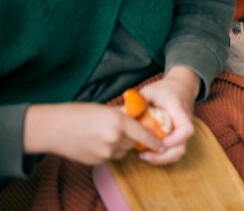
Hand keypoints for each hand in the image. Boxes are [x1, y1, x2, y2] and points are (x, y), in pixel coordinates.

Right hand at [23, 103, 162, 164]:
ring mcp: (106, 152)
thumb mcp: (104, 108)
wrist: (53, 128)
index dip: (155, 140)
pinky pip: (110, 157)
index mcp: (119, 122)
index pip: (144, 134)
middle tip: (121, 129)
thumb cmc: (77, 113)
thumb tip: (136, 116)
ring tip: (103, 134)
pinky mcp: (97, 161)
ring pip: (122, 151)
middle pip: (133, 143)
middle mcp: (115, 139)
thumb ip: (122, 115)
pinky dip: (108, 151)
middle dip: (131, 137)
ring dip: (119, 145)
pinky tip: (95, 141)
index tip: (163, 144)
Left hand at [137, 66, 199, 164]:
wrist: (181, 87)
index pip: (186, 130)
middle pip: (182, 148)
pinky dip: (162, 155)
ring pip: (178, 152)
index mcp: (179, 112)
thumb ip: (138, 100)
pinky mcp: (178, 136)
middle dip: (164, 156)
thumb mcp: (150, 90)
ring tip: (144, 155)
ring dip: (162, 158)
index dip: (175, 140)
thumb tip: (122, 112)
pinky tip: (148, 151)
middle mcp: (184, 124)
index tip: (160, 142)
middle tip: (144, 155)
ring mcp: (182, 132)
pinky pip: (174, 151)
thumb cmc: (165, 89)